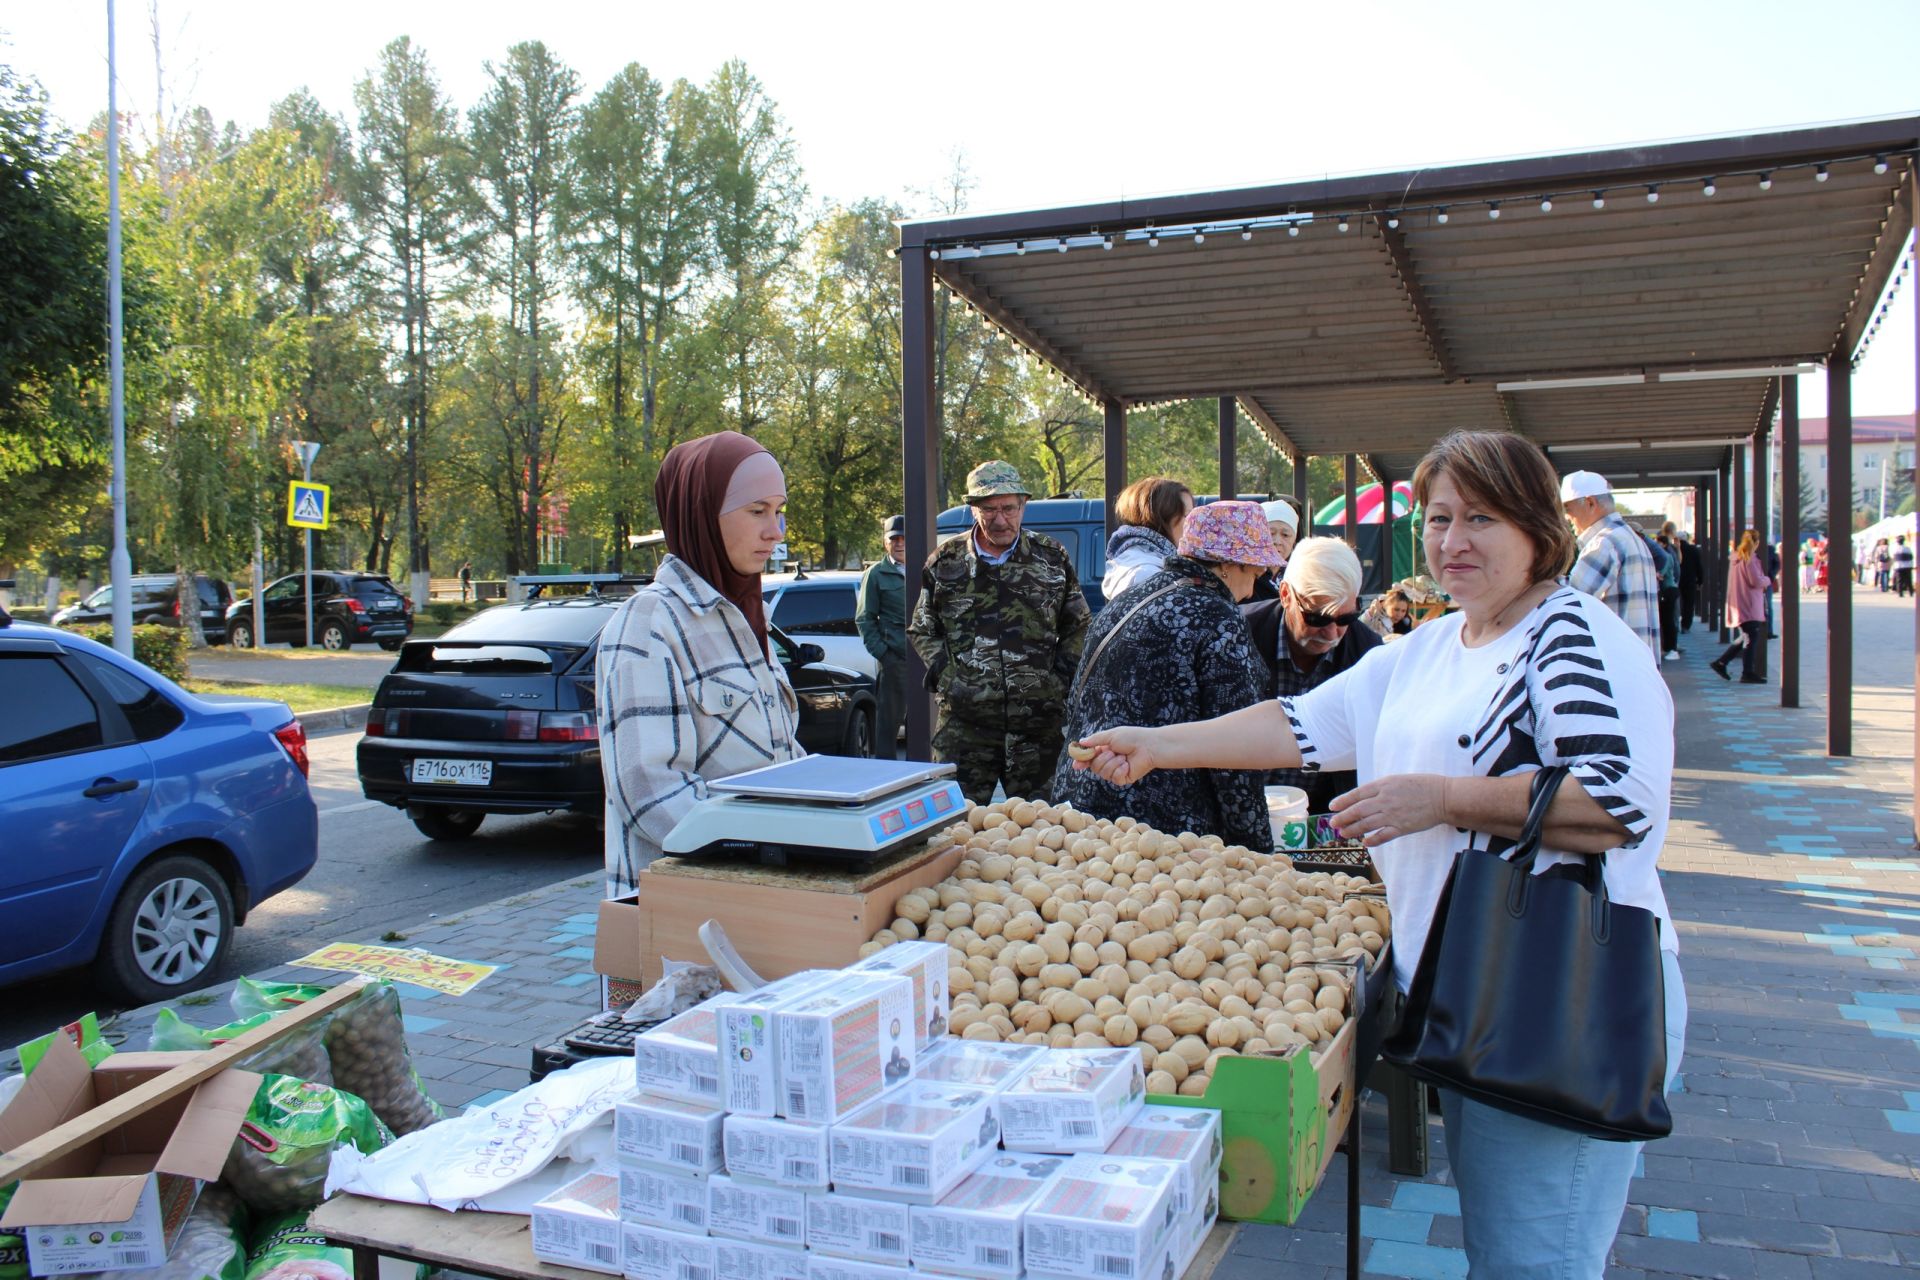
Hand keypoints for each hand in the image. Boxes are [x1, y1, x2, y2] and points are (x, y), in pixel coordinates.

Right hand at [1070, 728, 1158, 785]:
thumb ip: (1095, 740)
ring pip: (1103, 773)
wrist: (1149, 746)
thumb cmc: (1132, 738)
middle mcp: (1109, 761)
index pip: (1089, 758)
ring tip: (1123, 756)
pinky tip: (1127, 764)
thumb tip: (1081, 742)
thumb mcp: (1111, 735)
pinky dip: (1120, 769)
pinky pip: (1114, 778)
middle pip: (1094, 767)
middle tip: (1112, 751)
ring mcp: (1116, 771)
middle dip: (1102, 759)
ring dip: (1112, 763)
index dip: (1082, 761)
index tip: (1076, 765)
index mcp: (1105, 750)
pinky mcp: (1124, 778)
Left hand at [1328, 774, 1449, 847]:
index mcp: (1384, 785)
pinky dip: (1372, 840)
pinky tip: (1365, 842)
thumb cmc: (1422, 785)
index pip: (1357, 794)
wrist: (1443, 796)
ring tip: (1344, 833)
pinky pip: (1383, 836)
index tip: (1333, 807)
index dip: (1343, 801)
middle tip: (1333, 823)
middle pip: (1358, 810)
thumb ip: (1380, 788)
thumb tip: (1363, 798)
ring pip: (1367, 824)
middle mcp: (1385, 800)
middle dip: (1343, 817)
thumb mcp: (1397, 780)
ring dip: (1353, 830)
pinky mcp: (1402, 828)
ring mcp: (1393, 815)